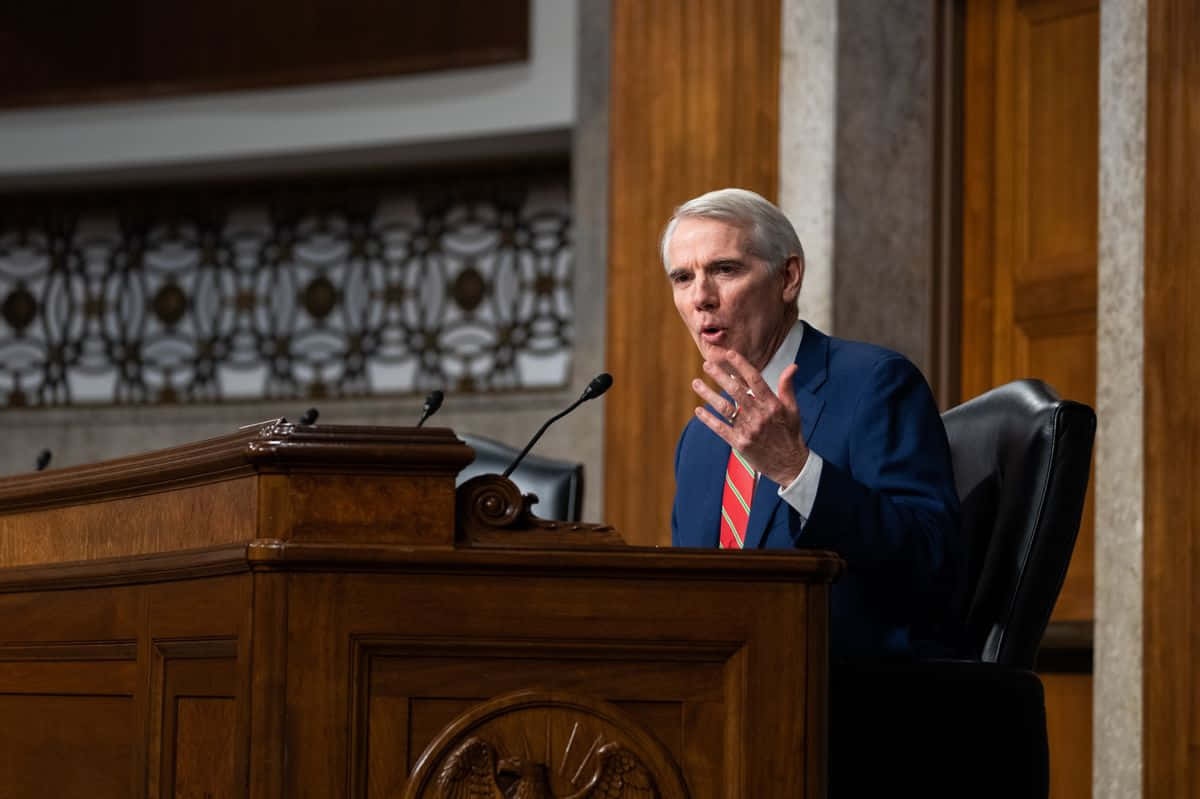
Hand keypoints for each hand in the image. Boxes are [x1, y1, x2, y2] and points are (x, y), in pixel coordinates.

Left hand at [691, 348, 808, 485]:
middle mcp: (759, 415)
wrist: (790, 465)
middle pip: (736, 390)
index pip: (755, 379)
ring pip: (724, 408)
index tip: (729, 353)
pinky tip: (698, 410)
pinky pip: (720, 428)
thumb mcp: (793, 410)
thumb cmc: (791, 434)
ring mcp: (748, 430)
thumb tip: (792, 366)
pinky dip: (708, 419)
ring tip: (695, 383)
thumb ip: (787, 387)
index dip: (741, 365)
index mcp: (772, 404)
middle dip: (720, 375)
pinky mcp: (740, 443)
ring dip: (708, 394)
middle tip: (706, 363)